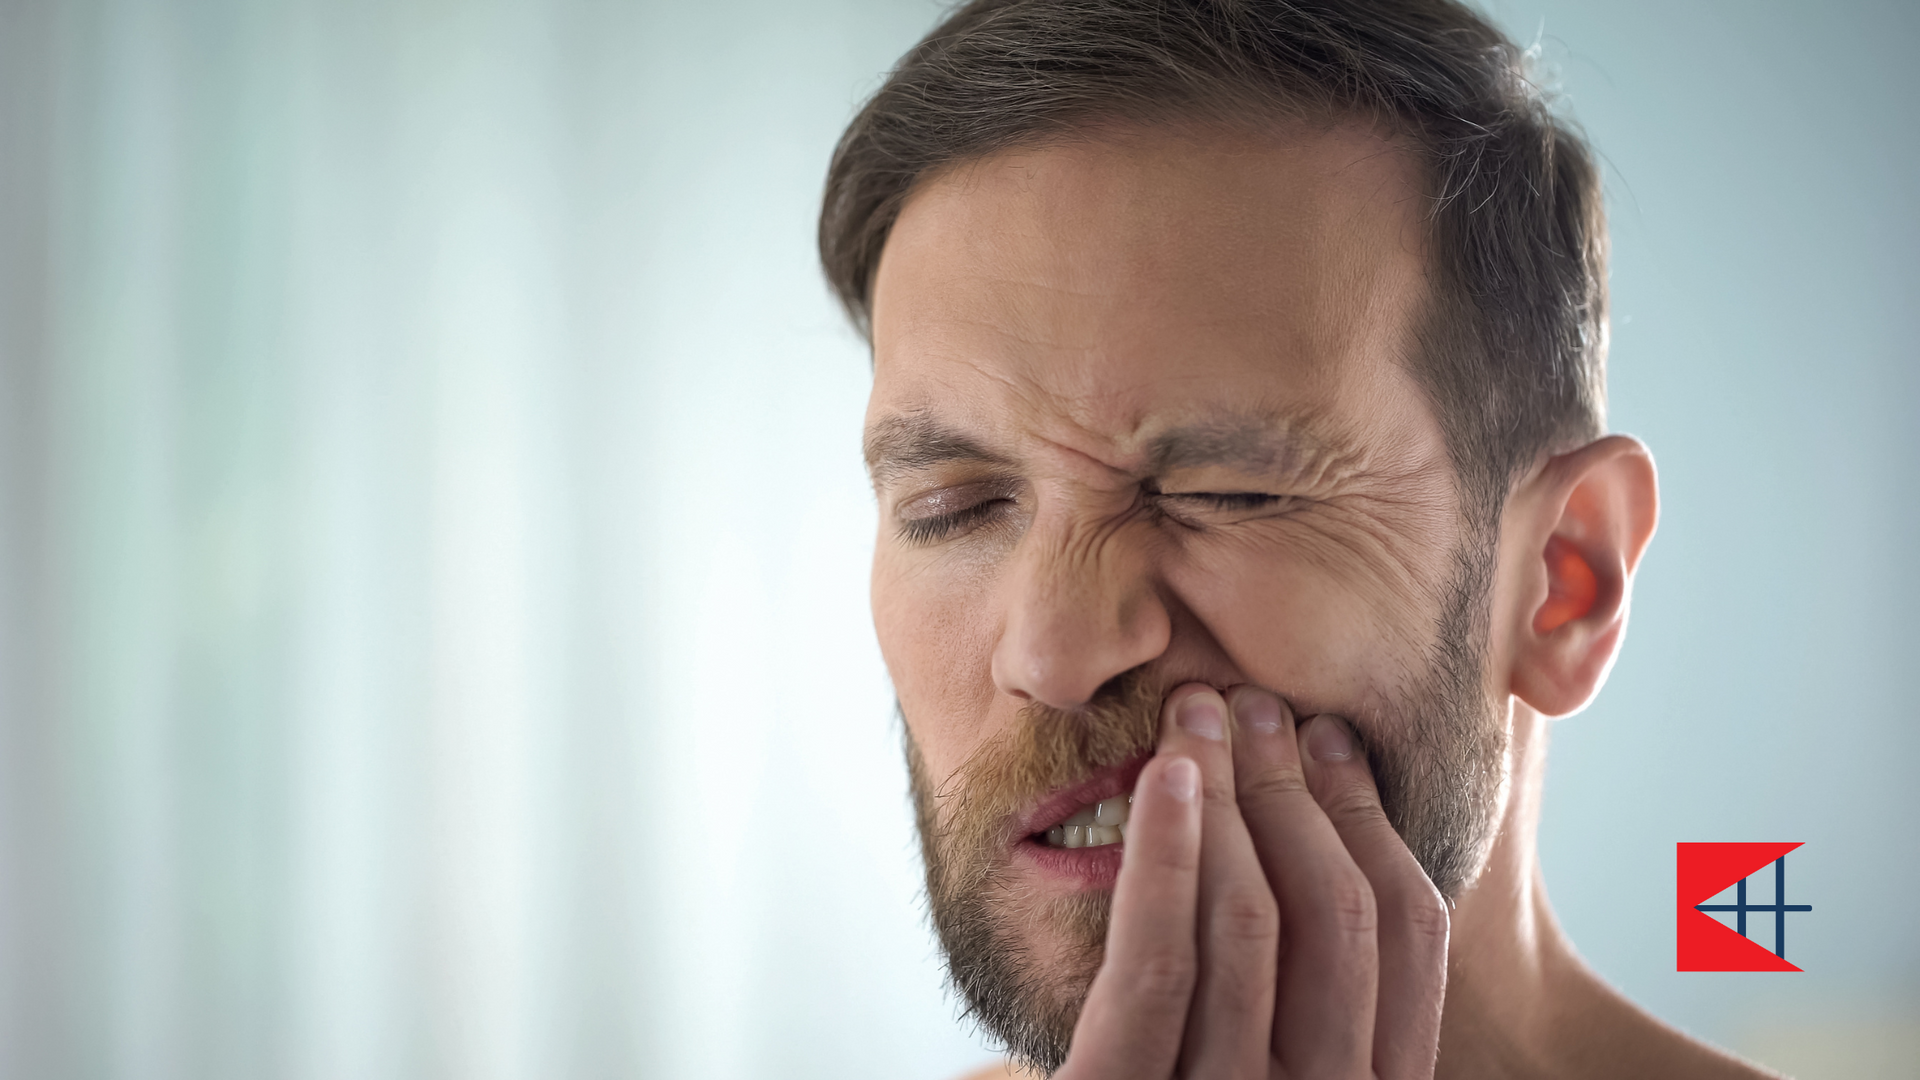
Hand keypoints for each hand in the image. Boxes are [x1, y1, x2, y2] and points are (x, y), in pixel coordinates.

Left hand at [1055, 683, 1448, 1078]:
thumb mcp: (1274, 1058)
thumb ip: (1309, 990)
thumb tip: (1331, 826)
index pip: (1411, 932)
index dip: (1371, 818)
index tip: (1328, 735)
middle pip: (1334, 910)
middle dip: (1297, 786)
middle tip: (1251, 702)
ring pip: (1247, 919)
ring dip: (1225, 794)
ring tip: (1193, 714)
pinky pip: (1159, 965)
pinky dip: (1165, 856)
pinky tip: (1162, 777)